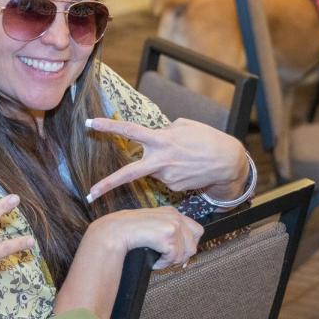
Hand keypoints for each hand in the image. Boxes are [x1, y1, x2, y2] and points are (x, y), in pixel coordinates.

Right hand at [84, 206, 202, 269]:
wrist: (115, 231)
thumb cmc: (129, 231)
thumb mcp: (152, 226)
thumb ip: (167, 233)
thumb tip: (183, 255)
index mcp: (172, 212)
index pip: (196, 231)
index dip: (188, 246)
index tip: (176, 255)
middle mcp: (175, 216)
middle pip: (193, 245)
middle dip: (180, 257)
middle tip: (165, 259)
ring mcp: (173, 224)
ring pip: (184, 254)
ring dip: (170, 261)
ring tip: (156, 258)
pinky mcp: (169, 235)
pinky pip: (173, 258)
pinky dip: (162, 263)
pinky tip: (152, 259)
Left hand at [85, 118, 247, 201]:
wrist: (228, 162)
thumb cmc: (207, 139)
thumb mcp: (184, 126)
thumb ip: (163, 131)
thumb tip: (153, 138)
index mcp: (162, 140)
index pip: (130, 131)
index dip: (109, 126)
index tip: (90, 123)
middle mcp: (161, 160)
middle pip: (128, 174)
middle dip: (107, 184)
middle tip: (89, 194)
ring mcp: (167, 177)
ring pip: (153, 169)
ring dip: (160, 163)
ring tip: (182, 157)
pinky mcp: (174, 188)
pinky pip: (165, 177)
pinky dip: (172, 171)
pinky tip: (187, 168)